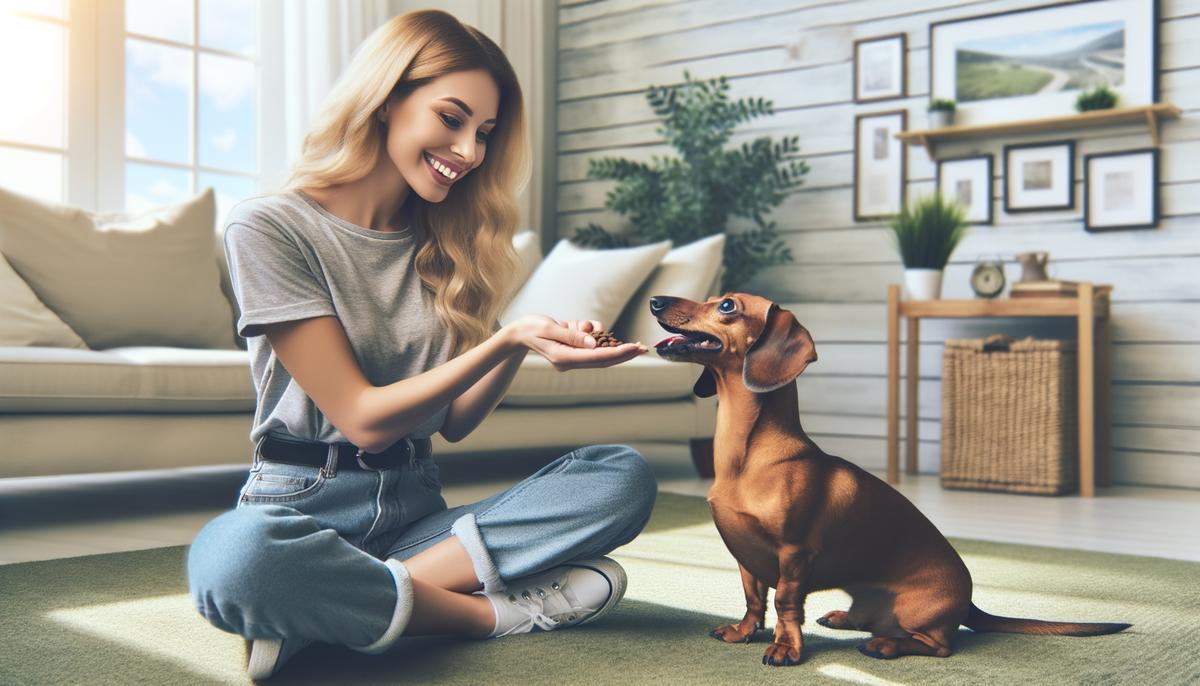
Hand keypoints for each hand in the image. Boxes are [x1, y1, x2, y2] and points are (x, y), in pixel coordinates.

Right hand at [503, 314, 647, 370]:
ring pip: (599, 351)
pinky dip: (594, 333)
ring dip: (605, 339)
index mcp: (564, 358)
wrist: (519, 332)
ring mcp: (572, 357)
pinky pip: (591, 343)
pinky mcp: (574, 351)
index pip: (596, 358)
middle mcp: (570, 361)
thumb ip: (572, 336)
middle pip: (603, 359)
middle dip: (624, 353)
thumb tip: (594, 343)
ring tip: (589, 326)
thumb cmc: (531, 328)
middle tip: (643, 348)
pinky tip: (586, 325)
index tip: (633, 348)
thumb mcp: (549, 328)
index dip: (617, 353)